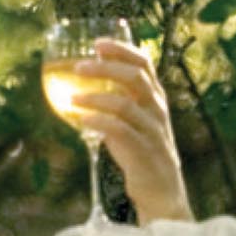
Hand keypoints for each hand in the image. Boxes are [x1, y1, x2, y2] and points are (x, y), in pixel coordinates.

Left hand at [68, 37, 192, 223]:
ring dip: (95, 97)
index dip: (122, 49)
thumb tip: (87, 78)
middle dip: (106, 67)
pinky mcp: (143, 151)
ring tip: (73, 98)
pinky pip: (119, 130)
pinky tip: (80, 120)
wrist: (162, 192)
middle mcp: (156, 110)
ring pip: (125, 104)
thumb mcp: (132, 121)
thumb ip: (118, 100)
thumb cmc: (141, 152)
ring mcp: (152, 130)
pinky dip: (98, 122)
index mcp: (155, 98)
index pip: (143, 64)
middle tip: (78, 66)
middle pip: (135, 77)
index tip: (98, 43)